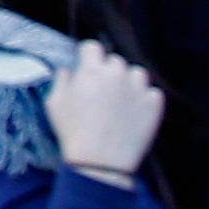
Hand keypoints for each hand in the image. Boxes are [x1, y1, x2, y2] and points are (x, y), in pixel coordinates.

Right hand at [45, 40, 165, 178]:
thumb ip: (61, 80)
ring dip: (129, 82)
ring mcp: (138, 88)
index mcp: (92, 70)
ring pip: (137, 73)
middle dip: (107, 72)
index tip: (86, 65)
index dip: (88, 55)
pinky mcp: (153, 104)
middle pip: (115, 60)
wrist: (100, 161)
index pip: (93, 47)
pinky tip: (133, 112)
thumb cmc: (73, 132)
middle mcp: (117, 74)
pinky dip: (144, 99)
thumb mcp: (54, 103)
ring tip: (121, 100)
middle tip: (101, 91)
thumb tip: (68, 70)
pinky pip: (152, 93)